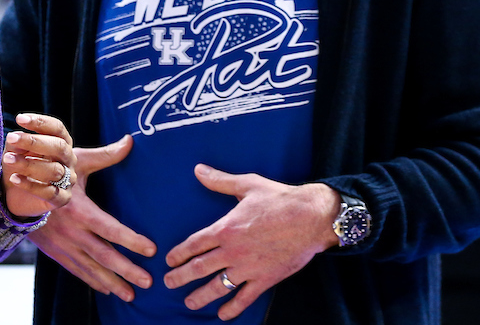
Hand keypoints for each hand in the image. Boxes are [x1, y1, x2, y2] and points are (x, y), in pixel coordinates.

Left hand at [2, 112, 74, 218]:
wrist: (15, 194)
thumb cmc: (19, 165)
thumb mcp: (15, 150)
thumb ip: (17, 143)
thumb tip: (17, 138)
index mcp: (62, 143)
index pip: (57, 128)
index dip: (40, 122)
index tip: (19, 119)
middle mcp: (69, 160)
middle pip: (59, 146)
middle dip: (35, 141)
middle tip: (11, 137)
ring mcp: (68, 180)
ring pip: (53, 170)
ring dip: (28, 163)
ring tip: (8, 159)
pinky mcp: (62, 199)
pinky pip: (49, 192)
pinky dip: (29, 184)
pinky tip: (14, 178)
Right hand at [29, 134, 156, 301]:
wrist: (13, 193)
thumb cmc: (49, 172)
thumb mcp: (76, 161)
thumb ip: (105, 155)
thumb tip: (130, 141)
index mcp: (79, 210)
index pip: (110, 229)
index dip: (131, 240)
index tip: (151, 249)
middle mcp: (72, 232)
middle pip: (104, 256)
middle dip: (127, 271)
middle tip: (149, 283)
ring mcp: (63, 246)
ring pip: (92, 269)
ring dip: (113, 283)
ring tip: (132, 296)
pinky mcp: (56, 253)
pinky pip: (77, 271)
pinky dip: (93, 282)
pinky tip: (108, 290)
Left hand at [164, 166, 340, 319]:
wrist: (311, 218)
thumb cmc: (279, 199)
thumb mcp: (247, 184)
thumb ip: (220, 181)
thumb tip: (198, 170)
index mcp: (226, 228)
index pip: (195, 244)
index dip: (179, 253)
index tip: (169, 260)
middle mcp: (233, 251)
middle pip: (200, 267)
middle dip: (181, 277)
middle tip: (168, 283)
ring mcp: (249, 267)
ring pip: (219, 286)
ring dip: (201, 296)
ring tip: (189, 302)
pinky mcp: (266, 278)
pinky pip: (245, 298)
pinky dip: (233, 308)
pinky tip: (223, 314)